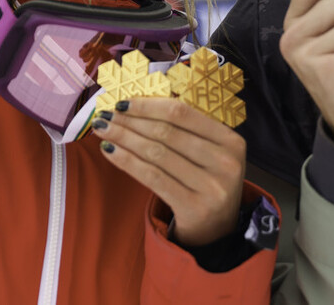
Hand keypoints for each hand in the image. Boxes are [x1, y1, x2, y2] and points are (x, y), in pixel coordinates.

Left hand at [93, 97, 244, 246]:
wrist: (216, 232)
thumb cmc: (205, 183)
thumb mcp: (208, 154)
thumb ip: (184, 130)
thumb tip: (134, 106)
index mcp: (231, 140)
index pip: (182, 113)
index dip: (148, 105)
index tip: (122, 102)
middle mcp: (226, 162)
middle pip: (167, 132)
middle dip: (130, 121)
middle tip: (104, 115)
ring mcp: (212, 187)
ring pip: (157, 153)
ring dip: (124, 138)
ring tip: (103, 130)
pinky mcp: (194, 208)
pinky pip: (152, 178)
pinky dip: (127, 161)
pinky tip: (110, 152)